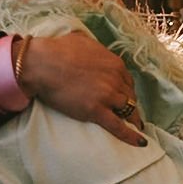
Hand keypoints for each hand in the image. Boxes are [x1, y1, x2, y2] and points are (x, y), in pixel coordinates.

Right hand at [18, 30, 145, 143]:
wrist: (42, 63)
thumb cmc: (57, 50)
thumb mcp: (82, 40)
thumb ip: (93, 46)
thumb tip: (90, 46)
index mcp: (115, 63)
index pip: (128, 81)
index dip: (126, 90)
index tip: (124, 96)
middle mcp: (115, 79)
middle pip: (130, 96)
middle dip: (130, 104)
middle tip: (130, 113)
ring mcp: (107, 96)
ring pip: (128, 111)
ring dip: (132, 119)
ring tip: (136, 127)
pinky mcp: (96, 111)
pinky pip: (118, 127)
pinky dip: (131, 136)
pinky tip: (141, 143)